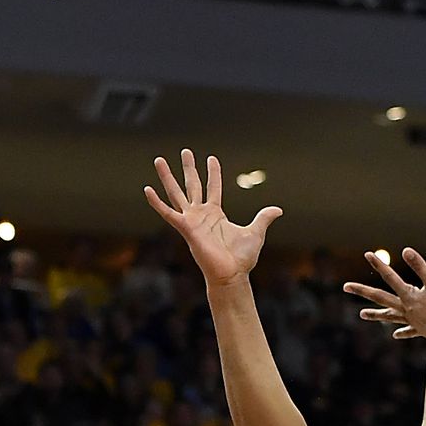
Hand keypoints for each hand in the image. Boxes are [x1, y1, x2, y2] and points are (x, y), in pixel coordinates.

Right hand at [144, 149, 282, 287]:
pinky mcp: (185, 228)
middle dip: (189, 168)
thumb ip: (263, 218)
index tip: (211, 158)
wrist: (233, 274)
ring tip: (159, 160)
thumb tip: (278, 209)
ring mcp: (191, 220)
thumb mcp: (256, 232)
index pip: (213, 188)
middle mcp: (201, 215)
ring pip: (176, 193)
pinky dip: (157, 202)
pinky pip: (168, 213)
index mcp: (216, 214)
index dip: (213, 173)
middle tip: (185, 151)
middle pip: (192, 185)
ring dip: (167, 177)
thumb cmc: (242, 258)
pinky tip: (147, 189)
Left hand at [343, 248, 425, 340]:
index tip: (367, 254)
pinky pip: (408, 331)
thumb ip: (420, 266)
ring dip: (375, 314)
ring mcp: (410, 320)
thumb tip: (405, 250)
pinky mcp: (420, 329)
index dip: (379, 265)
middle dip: (362, 291)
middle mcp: (404, 308)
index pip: (390, 277)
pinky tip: (395, 335)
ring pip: (389, 316)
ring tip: (361, 314)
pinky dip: (402, 332)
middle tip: (345, 287)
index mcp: (407, 296)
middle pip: (380, 298)